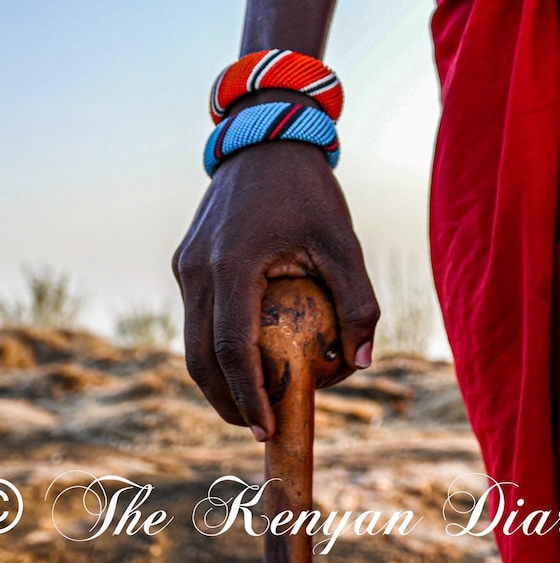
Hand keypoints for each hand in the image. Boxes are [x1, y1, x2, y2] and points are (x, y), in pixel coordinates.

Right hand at [172, 141, 378, 440]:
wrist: (266, 143)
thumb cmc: (308, 191)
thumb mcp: (343, 242)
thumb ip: (358, 301)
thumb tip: (361, 360)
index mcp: (231, 264)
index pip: (232, 350)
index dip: (249, 397)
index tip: (267, 428)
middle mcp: (197, 268)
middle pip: (199, 357)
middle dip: (225, 400)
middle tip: (257, 425)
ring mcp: (185, 264)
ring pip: (191, 340)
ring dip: (216, 377)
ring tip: (248, 400)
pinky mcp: (186, 260)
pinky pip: (196, 314)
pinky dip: (214, 345)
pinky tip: (243, 354)